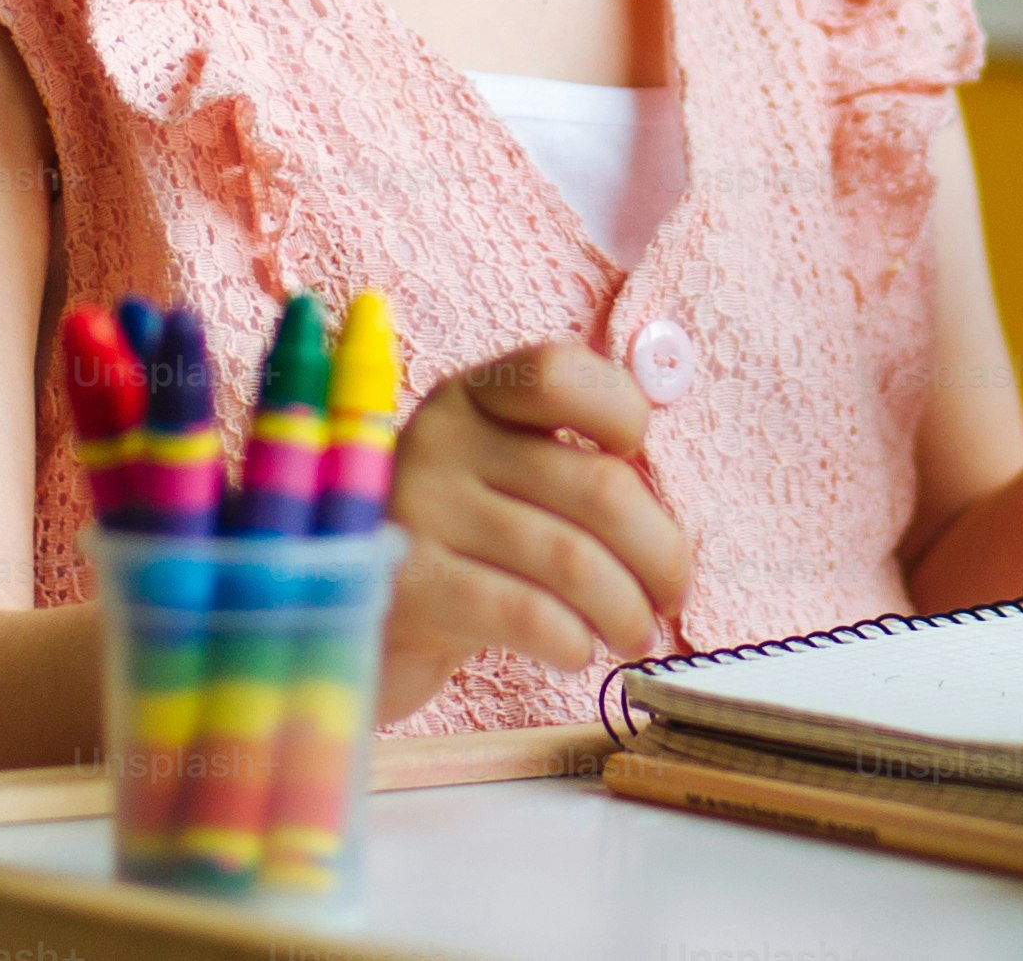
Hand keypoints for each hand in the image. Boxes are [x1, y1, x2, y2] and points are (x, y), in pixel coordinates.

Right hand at [377, 338, 692, 718]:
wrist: (350, 619)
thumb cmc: (460, 545)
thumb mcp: (506, 480)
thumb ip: (574, 472)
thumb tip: (670, 528)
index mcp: (474, 396)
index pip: (558, 372)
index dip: (621, 412)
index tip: (636, 461)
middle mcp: (441, 439)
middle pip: (596, 485)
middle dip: (660, 552)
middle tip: (672, 594)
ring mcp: (418, 510)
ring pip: (572, 560)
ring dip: (626, 609)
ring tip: (635, 634)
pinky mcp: (407, 588)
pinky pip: (525, 614)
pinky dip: (572, 639)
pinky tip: (577, 651)